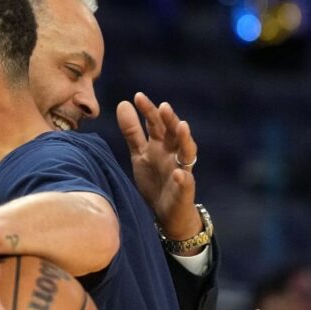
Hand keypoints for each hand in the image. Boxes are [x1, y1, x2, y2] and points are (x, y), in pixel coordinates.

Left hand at [116, 93, 200, 240]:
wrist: (166, 213)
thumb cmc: (155, 179)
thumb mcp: (140, 154)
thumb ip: (132, 131)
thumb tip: (123, 103)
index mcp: (161, 144)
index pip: (155, 123)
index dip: (148, 110)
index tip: (138, 96)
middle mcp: (173, 153)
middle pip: (173, 132)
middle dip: (169, 119)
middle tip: (163, 107)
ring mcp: (182, 170)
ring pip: (187, 151)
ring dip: (185, 139)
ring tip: (182, 126)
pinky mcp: (185, 190)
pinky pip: (187, 183)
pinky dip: (184, 178)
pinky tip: (179, 174)